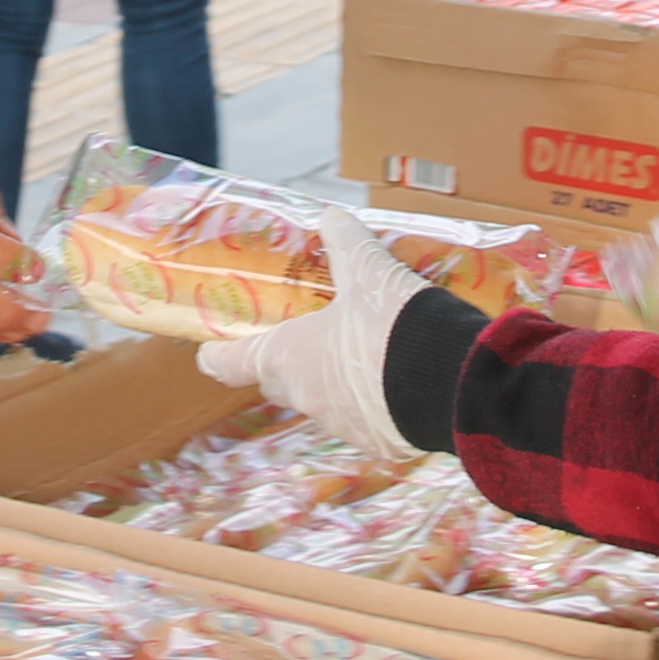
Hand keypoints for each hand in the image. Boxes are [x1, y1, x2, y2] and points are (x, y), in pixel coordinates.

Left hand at [196, 207, 438, 459]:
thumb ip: (346, 241)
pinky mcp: (378, 443)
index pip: (230, 364)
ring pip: (323, 403)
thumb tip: (332, 216)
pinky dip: (373, 404)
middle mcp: (305, 398)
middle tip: (303, 337)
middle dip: (284, 362)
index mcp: (286, 358)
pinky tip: (398, 381)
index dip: (216, 355)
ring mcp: (341, 426)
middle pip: (277, 382)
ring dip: (333, 383)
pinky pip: (364, 422)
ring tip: (364, 354)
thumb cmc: (393, 323)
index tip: (209, 351)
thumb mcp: (369, 269)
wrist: (449, 382)